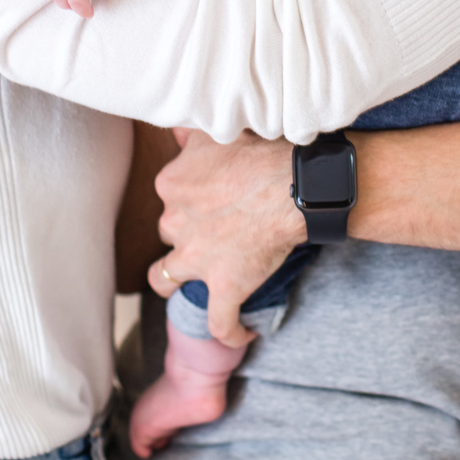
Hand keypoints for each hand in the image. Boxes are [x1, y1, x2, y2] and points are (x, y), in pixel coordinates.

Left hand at [147, 130, 304, 345]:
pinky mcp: (225, 287)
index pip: (170, 194)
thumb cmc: (261, 149)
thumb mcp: (216, 128)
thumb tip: (177, 126)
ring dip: (176, 279)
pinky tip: (241, 333)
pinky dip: (229, 332)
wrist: (293, 184)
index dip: (189, 196)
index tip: (211, 196)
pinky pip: (219, 323)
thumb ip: (190, 129)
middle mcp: (176, 223)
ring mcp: (197, 259)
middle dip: (187, 231)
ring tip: (198, 277)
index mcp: (172, 184)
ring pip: (166, 278)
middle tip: (216, 227)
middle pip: (170, 231)